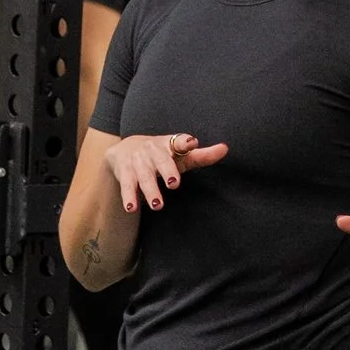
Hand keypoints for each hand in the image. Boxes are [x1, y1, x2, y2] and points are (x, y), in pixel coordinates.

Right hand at [103, 131, 227, 215]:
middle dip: (167, 171)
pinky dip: (128, 197)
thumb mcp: (180, 155)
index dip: (185, 142)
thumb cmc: (161, 155)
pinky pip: (127, 185)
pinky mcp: (124, 172)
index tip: (192, 143)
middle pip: (161, 160)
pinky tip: (131, 208)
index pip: (179, 141)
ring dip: (150, 190)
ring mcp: (138, 162)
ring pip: (144, 176)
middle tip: (174, 183)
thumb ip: (202, 155)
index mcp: (169, 144)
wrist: (124, 149)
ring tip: (157, 205)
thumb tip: (225, 148)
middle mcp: (153, 150)